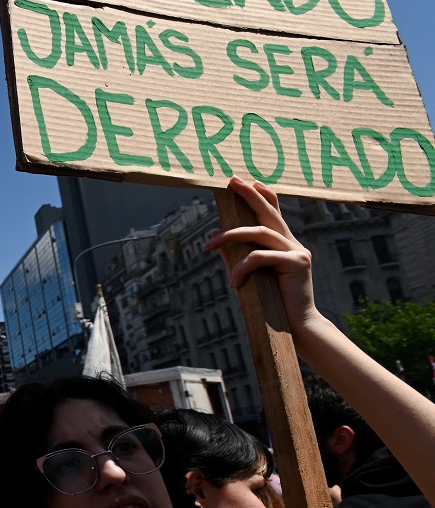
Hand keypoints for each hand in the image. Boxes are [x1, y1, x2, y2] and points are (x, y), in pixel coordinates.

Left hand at [204, 179, 322, 336]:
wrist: (295, 326)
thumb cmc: (270, 302)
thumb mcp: (247, 274)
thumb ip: (233, 253)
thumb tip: (213, 232)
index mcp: (283, 244)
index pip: (274, 212)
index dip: (262, 195)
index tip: (247, 181)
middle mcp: (293, 243)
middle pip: (269, 213)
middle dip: (249, 195)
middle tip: (232, 181)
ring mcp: (297, 251)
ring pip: (261, 232)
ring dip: (231, 236)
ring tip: (209, 246)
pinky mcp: (297, 263)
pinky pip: (261, 257)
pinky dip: (242, 267)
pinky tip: (234, 283)